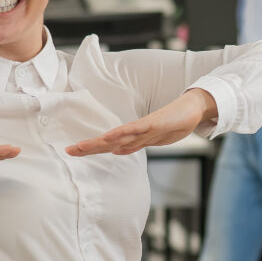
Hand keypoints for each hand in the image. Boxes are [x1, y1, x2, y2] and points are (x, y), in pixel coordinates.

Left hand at [66, 89, 217, 156]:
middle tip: (68, 150)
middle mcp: (135, 132)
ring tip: (81, 146)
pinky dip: (121, 133)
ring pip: (117, 136)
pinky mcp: (154, 122)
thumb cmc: (174, 122)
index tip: (73, 151)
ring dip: (99, 142)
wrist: (193, 108)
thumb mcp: (153, 139)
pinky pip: (134, 129)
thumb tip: (117, 152)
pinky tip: (109, 137)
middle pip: (107, 141)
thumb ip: (135, 145)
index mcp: (134, 137)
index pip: (108, 144)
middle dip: (88, 147)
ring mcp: (144, 127)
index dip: (91, 148)